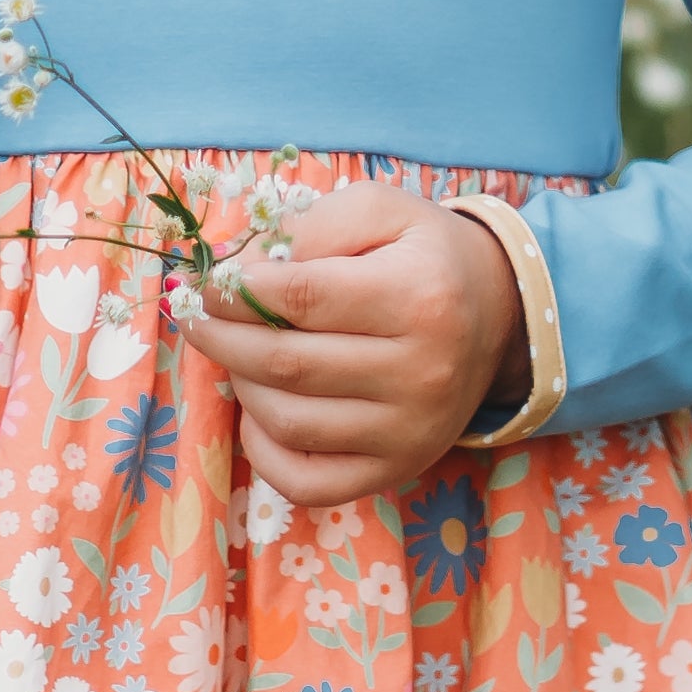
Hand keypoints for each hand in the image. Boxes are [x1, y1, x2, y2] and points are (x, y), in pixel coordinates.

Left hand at [170, 183, 524, 513]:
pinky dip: (263, 450)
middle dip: (220, 337)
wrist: (497, 317)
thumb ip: (311, 226)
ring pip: (287, 422)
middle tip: (195, 316)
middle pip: (285, 364)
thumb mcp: (380, 210)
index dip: (233, 290)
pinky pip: (306, 480)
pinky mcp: (397, 470)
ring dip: (241, 385)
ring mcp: (409, 433)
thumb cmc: (423, 256)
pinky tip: (260, 410)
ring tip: (239, 353)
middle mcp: (420, 373)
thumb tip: (239, 273)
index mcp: (418, 298)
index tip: (204, 282)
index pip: (297, 296)